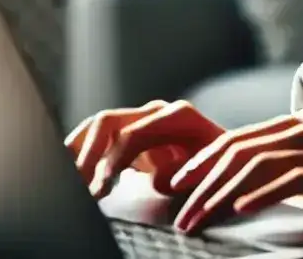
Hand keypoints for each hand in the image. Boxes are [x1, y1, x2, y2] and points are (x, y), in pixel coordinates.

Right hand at [64, 99, 223, 197]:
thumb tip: (158, 178)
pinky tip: (77, 175)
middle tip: (78, 187)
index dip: (111, 162)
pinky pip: (101, 138)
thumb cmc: (221, 169)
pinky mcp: (134, 135)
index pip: (130, 133)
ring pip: (98, 127)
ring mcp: (144, 121)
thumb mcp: (206, 173)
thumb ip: (183, 172)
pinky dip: (84, 153)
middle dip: (87, 155)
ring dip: (80, 151)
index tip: (99, 189)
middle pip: (107, 122)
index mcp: (177, 117)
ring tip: (71, 179)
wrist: (231, 161)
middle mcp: (156, 113)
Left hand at [166, 114, 302, 234]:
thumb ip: (278, 174)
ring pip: (255, 164)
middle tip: (178, 212)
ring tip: (199, 220)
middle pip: (236, 150)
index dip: (200, 162)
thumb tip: (234, 195)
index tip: (173, 188)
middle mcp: (300, 132)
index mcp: (290, 130)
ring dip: (221, 194)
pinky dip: (261, 194)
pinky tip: (240, 211)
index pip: (233, 141)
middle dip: (201, 182)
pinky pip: (289, 179)